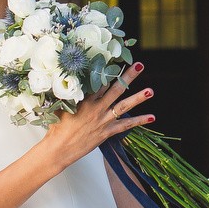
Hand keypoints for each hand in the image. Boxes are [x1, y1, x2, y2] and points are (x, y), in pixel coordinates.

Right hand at [38, 62, 153, 169]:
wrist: (58, 149)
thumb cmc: (57, 127)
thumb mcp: (61, 106)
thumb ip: (69, 94)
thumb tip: (71, 81)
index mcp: (85, 99)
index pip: (100, 80)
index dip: (110, 69)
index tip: (118, 58)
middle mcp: (97, 108)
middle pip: (116, 88)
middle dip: (128, 76)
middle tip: (139, 65)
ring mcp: (103, 120)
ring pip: (124, 106)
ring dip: (138, 98)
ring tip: (150, 91)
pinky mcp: (107, 132)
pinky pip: (126, 125)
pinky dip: (139, 121)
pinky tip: (152, 117)